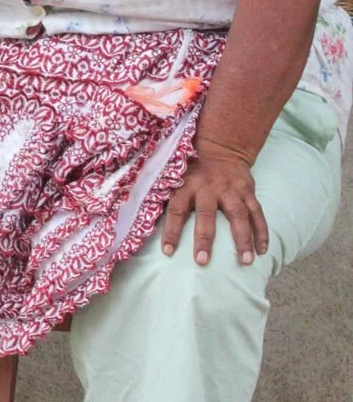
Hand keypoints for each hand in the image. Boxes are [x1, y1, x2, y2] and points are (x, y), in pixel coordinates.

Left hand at [161, 142, 267, 265]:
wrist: (222, 148)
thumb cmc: (194, 170)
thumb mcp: (179, 177)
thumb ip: (170, 196)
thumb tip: (148, 220)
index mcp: (187, 185)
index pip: (175, 209)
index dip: (171, 231)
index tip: (168, 252)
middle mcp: (209, 188)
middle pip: (206, 215)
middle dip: (204, 239)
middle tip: (202, 261)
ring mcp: (231, 190)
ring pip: (239, 216)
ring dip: (242, 239)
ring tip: (245, 261)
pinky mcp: (248, 192)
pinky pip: (257, 213)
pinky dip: (261, 232)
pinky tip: (262, 250)